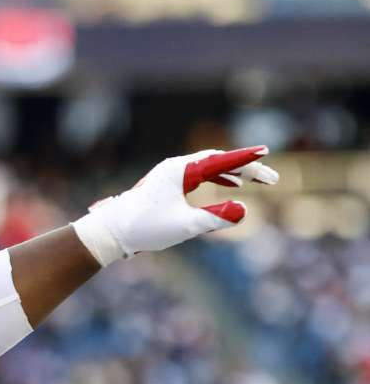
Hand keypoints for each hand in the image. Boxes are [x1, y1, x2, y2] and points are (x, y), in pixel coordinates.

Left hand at [72, 146, 278, 266]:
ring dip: (235, 172)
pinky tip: (232, 184)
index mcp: (180, 171)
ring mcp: (171, 174)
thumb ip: (215, 218)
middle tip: (272, 178)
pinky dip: (219, 177)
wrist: (112, 231)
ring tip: (259, 179)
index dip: (244, 158)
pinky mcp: (168, 184)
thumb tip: (245, 210)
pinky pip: (201, 174)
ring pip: (211, 167)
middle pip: (219, 161)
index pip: (219, 161)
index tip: (265, 152)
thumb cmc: (145, 227)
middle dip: (247, 167)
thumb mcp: (184, 226)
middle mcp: (176, 167)